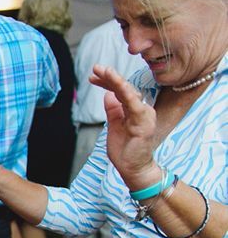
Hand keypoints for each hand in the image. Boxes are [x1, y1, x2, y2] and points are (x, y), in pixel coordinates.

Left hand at [89, 65, 159, 189]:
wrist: (134, 169)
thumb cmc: (125, 149)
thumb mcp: (114, 125)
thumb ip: (113, 110)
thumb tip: (107, 95)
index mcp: (133, 109)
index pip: (119, 91)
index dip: (107, 82)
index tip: (93, 75)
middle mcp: (141, 109)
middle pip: (124, 88)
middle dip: (109, 77)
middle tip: (95, 68)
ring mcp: (144, 115)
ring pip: (129, 92)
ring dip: (116, 81)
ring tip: (104, 71)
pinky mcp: (144, 123)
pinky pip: (134, 105)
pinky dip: (125, 93)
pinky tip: (116, 85)